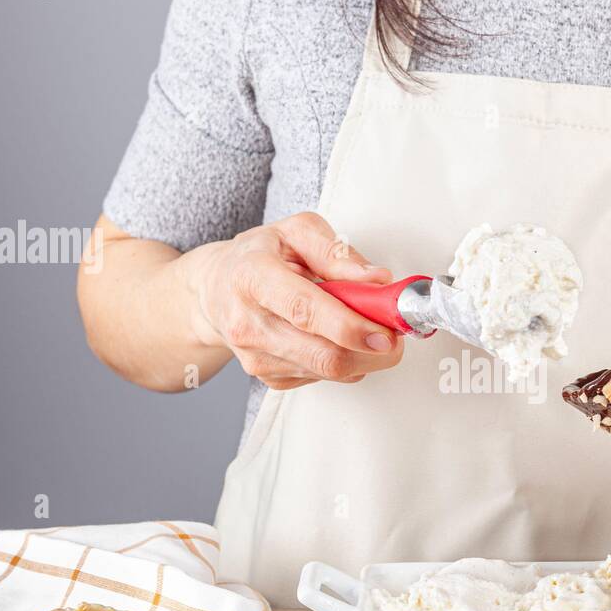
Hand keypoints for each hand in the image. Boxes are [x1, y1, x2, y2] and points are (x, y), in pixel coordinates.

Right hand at [185, 212, 402, 389]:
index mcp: (252, 277)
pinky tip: (334, 337)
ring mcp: (256, 357)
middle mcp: (249, 323)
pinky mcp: (269, 378)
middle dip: (371, 351)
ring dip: (362, 355)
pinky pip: (323, 378)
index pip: (305, 311)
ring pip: (329, 372)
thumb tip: (377, 279)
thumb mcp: (295, 232)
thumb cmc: (258, 256)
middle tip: (393, 333)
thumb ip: (337, 252)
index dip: (350, 326)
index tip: (385, 331)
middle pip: (323, 356)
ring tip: (363, 326)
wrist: (216, 289)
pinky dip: (343, 361)